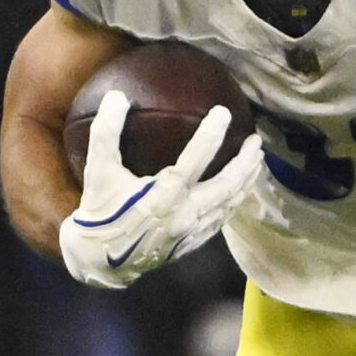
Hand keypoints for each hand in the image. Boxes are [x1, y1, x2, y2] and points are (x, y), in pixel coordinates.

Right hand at [57, 91, 259, 288]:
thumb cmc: (100, 211)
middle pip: (228, 184)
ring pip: (231, 202)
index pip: (196, 160)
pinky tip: (241, 188)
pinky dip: (236, 200)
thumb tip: (117, 96)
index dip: (211, 135)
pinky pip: (224, 218)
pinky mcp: (195, 241)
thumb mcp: (98, 171)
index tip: (223, 112)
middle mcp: (185, 213)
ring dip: (247, 180)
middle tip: (255, 139)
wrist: (100, 259)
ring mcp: (194, 230)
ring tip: (257, 160)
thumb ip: (106, 133)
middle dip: (245, 161)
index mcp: (164, 195)